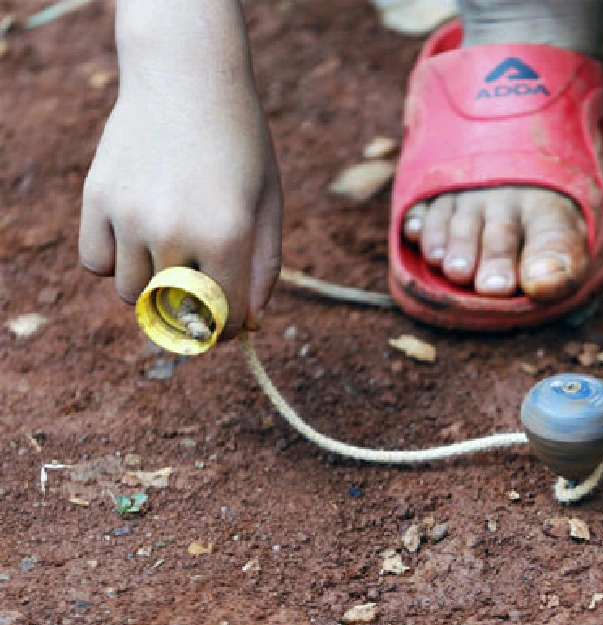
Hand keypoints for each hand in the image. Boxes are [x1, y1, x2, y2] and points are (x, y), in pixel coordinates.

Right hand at [79, 3, 280, 337]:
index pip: (224, 319)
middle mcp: (174, 232)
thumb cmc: (239, 144)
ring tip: (170, 253)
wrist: (187, 79)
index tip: (230, 317)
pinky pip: (95, 263)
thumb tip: (252, 324)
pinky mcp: (97, 199)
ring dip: (149, 287)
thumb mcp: (267, 203)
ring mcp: (130, 216)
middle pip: (174, 312)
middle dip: (190, 311)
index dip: (230, 327)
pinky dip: (113, 261)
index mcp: (227, 236)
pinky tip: (136, 237)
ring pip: (130, 294)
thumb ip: (264, 267)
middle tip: (199, 288)